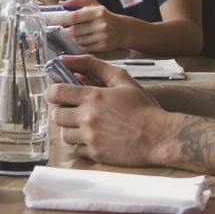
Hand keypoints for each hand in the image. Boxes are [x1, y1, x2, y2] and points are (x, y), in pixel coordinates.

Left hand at [45, 56, 173, 167]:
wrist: (161, 137)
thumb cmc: (143, 108)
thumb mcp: (122, 79)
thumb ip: (94, 66)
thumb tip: (68, 60)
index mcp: (93, 97)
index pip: (55, 93)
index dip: (53, 93)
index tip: (58, 95)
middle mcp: (88, 118)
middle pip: (56, 115)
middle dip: (62, 111)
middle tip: (75, 110)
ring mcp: (90, 138)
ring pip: (64, 133)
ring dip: (71, 128)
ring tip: (87, 125)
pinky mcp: (95, 154)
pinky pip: (76, 149)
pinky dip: (82, 143)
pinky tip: (95, 137)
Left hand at [56, 0, 131, 52]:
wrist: (124, 30)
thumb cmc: (105, 16)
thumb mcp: (95, 5)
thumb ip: (78, 1)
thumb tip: (62, 3)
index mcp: (97, 11)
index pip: (74, 17)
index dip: (61, 20)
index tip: (53, 22)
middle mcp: (101, 24)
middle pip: (74, 31)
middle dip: (65, 31)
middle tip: (62, 30)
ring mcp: (102, 36)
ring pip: (78, 40)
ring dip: (73, 39)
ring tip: (74, 35)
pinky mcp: (103, 47)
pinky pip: (84, 48)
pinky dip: (79, 45)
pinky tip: (81, 41)